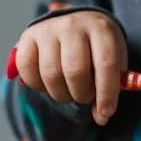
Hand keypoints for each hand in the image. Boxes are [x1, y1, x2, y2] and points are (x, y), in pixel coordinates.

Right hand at [15, 11, 127, 125]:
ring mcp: (49, 29)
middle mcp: (74, 24)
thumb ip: (109, 88)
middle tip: (85, 96)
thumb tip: (101, 117)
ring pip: (51, 74)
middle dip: (82, 94)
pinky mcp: (28, 37)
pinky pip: (27, 71)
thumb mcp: (113, 61)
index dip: (106, 93)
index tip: (106, 112)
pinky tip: (50, 84)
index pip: (106, 63)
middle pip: (75, 71)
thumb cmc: (98, 48)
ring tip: (70, 91)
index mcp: (101, 28)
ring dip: (61, 94)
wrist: (77, 23)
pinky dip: (38, 86)